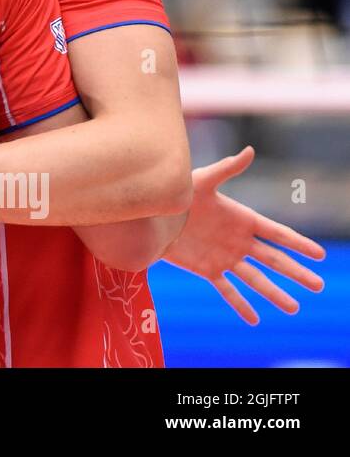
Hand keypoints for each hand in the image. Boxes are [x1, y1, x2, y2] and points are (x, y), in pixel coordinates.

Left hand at [164, 146, 324, 323]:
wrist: (150, 216)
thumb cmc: (176, 194)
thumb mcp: (202, 181)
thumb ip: (226, 169)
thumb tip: (250, 151)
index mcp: (242, 219)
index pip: (277, 234)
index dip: (298, 244)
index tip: (319, 254)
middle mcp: (238, 240)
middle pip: (274, 260)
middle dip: (296, 272)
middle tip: (319, 285)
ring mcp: (224, 257)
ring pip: (256, 279)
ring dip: (275, 294)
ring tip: (294, 308)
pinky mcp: (207, 270)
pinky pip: (228, 290)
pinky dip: (241, 304)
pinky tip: (255, 319)